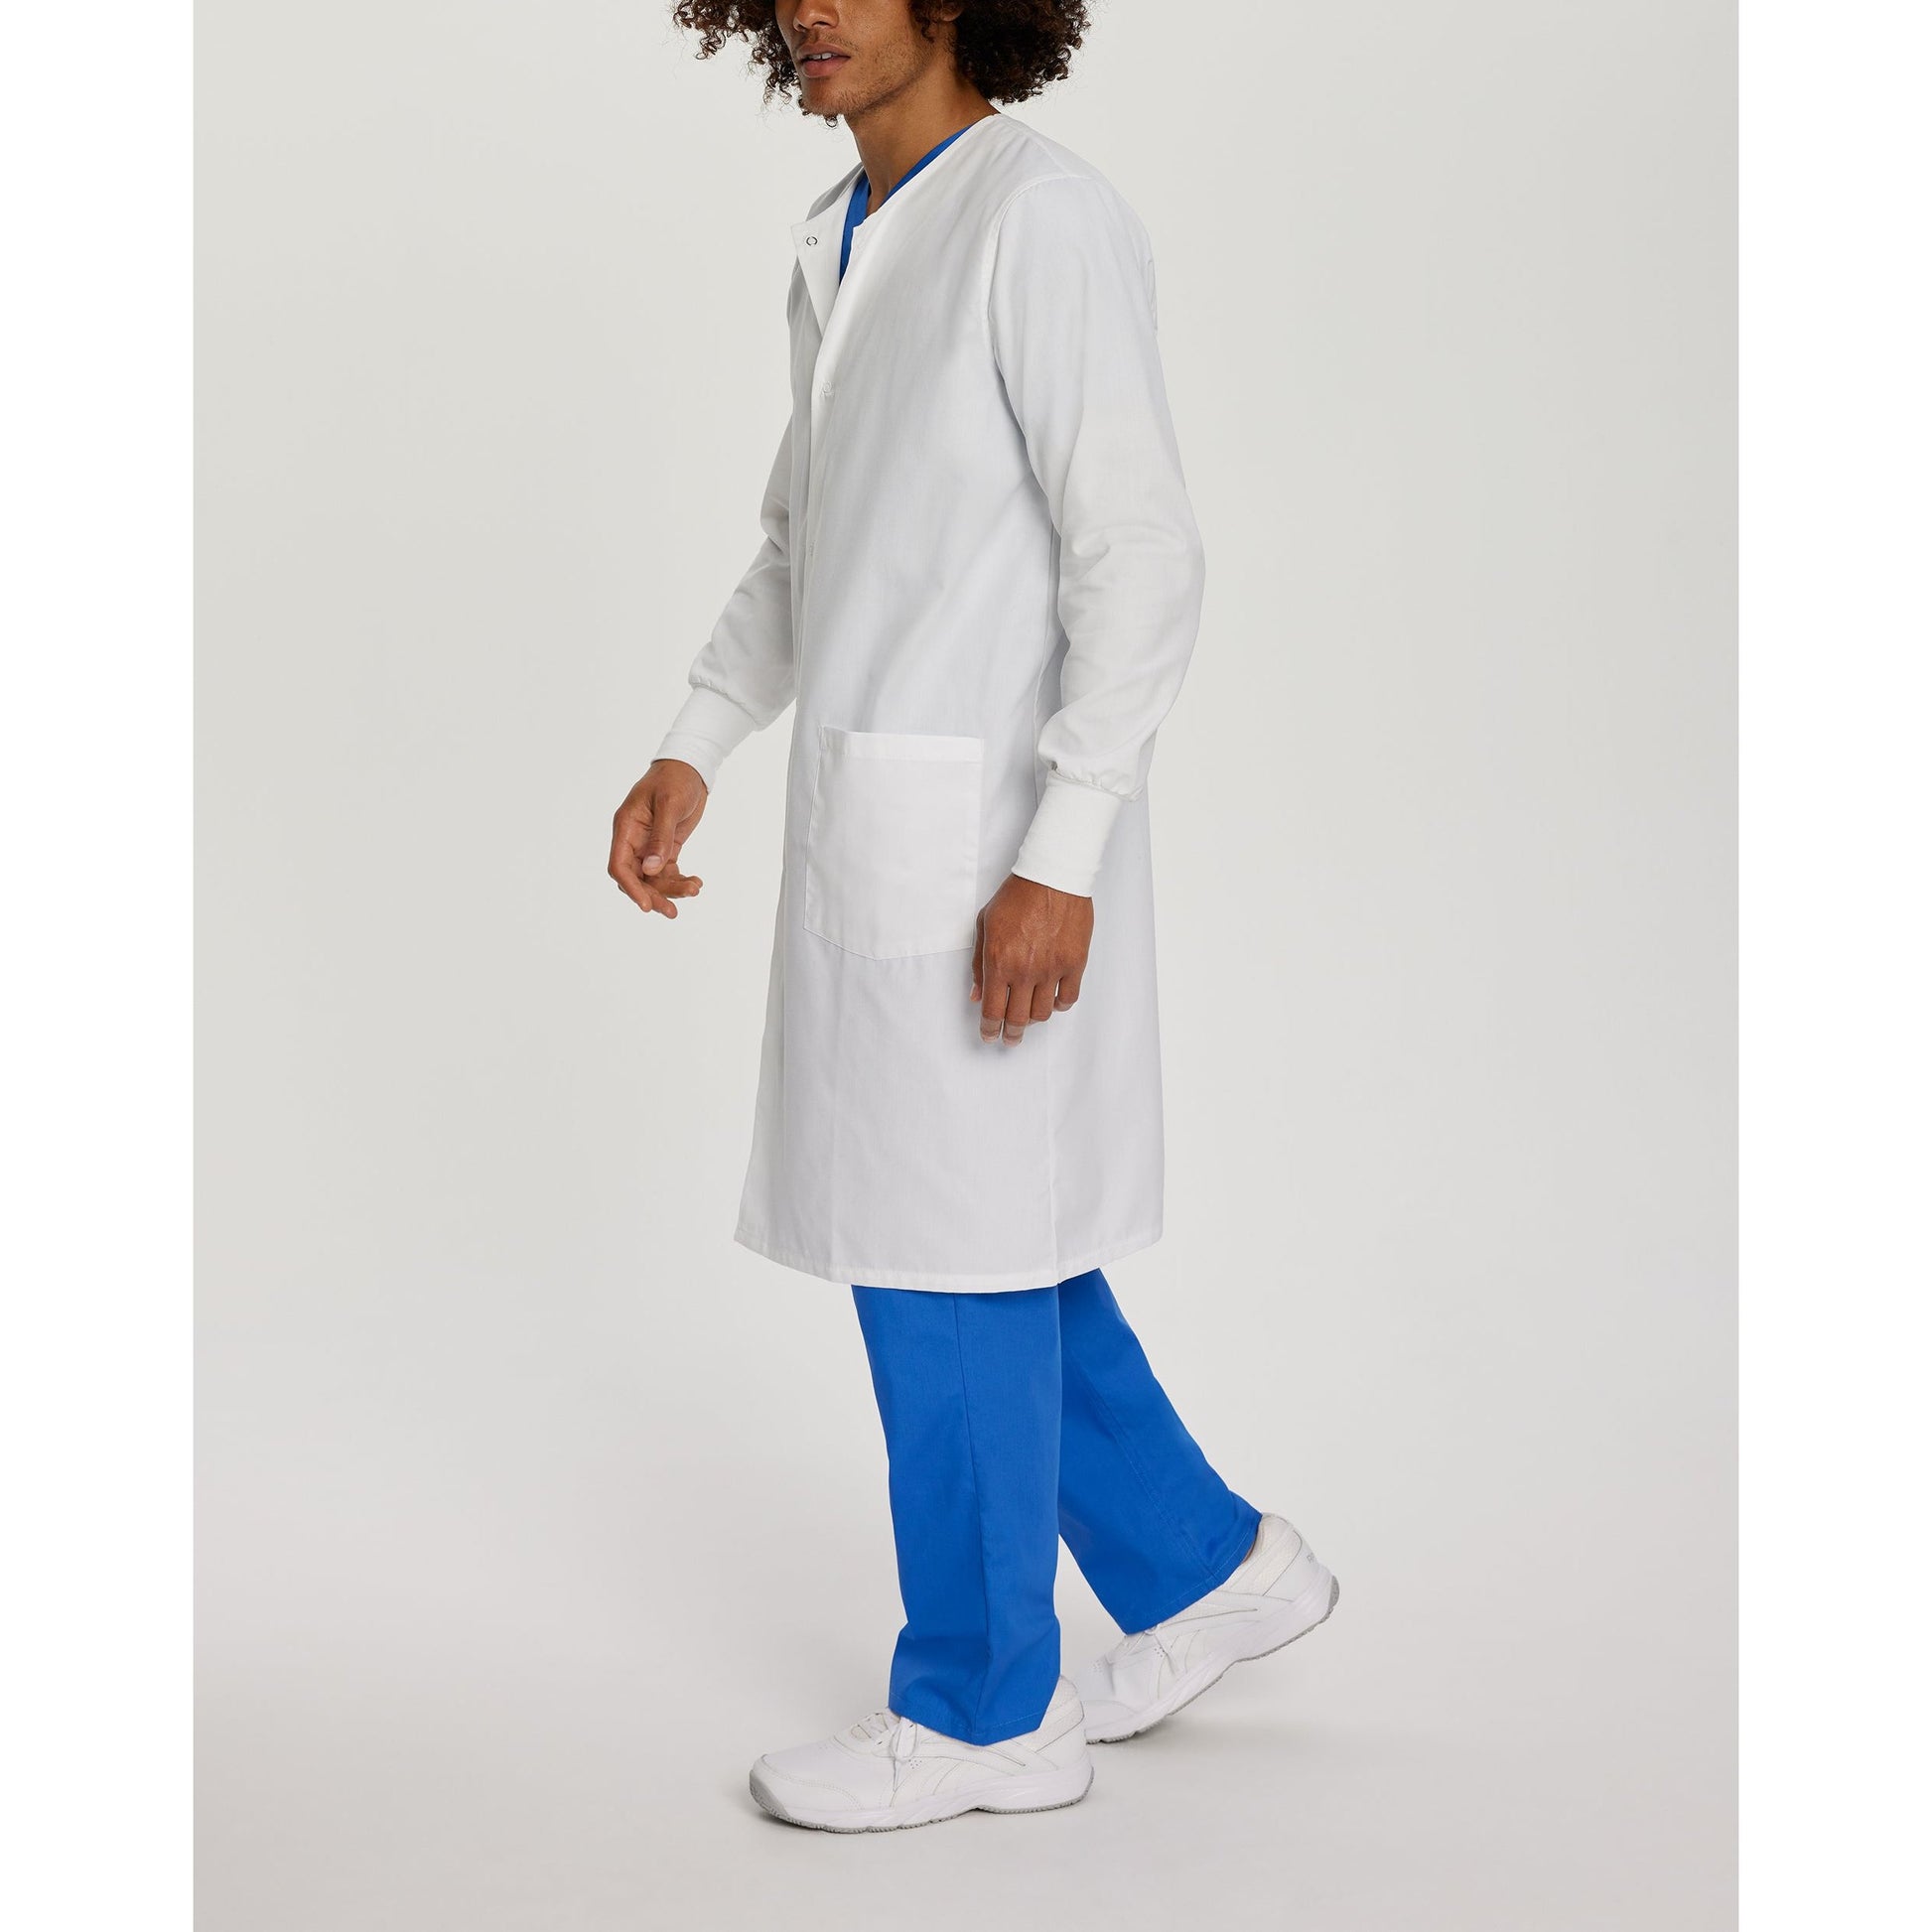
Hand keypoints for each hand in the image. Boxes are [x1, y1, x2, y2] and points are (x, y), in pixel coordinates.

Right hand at [608, 759, 708, 917]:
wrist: (691, 768)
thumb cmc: (675, 779)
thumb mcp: (669, 805)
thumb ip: (660, 837)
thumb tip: (651, 869)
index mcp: (626, 827)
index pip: (620, 865)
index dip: (631, 888)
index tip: (646, 905)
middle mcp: (634, 839)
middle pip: (637, 878)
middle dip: (654, 895)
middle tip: (673, 911)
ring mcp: (649, 845)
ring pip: (654, 878)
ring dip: (672, 889)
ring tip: (694, 890)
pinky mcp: (665, 846)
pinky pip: (667, 871)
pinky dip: (680, 880)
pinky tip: (696, 883)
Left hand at [971, 874, 1093, 1044]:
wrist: (1052, 876)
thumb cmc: (1017, 896)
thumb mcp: (984, 924)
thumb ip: (978, 963)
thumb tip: (977, 994)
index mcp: (998, 962)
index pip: (993, 1011)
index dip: (990, 1029)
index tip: (990, 1036)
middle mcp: (1024, 971)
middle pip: (1017, 1019)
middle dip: (1011, 1034)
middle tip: (1010, 1038)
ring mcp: (1051, 969)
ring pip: (1042, 1013)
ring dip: (1033, 1020)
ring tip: (1029, 1016)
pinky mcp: (1074, 963)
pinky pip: (1068, 998)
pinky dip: (1059, 1005)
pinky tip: (1053, 1001)